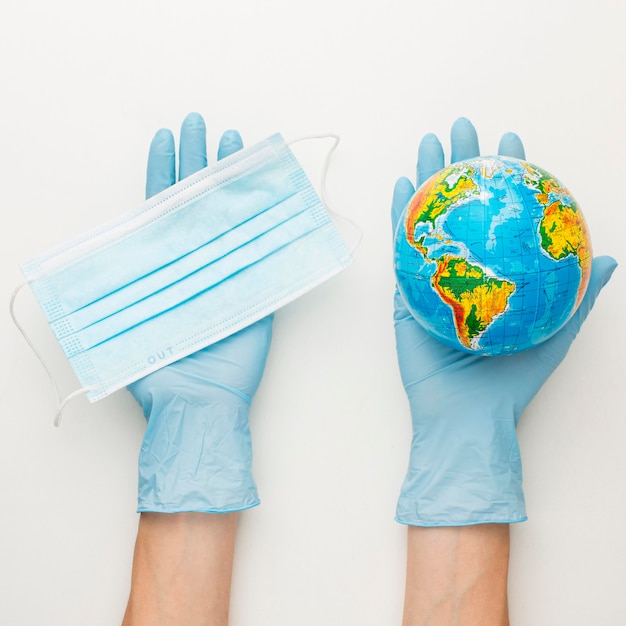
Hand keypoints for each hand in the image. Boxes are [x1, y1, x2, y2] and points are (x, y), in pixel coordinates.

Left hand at [127, 112, 272, 512]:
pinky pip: (262, 252)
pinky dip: (266, 225)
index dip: (164, 173)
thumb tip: (100, 256)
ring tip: (236, 146)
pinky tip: (269, 197)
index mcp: (163, 267)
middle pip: (195, 204)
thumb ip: (120, 289)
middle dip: (198, 162)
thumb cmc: (158, 371)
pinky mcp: (255, 292)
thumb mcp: (123, 325)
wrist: (198, 404)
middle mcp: (196, 265)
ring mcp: (228, 275)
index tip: (166, 139)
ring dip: (231, 183)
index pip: (161, 208)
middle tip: (201, 126)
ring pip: (229, 220)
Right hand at [391, 118, 616, 525]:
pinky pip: (401, 246)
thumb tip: (607, 257)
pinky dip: (400, 213)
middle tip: (463, 130)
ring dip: (426, 179)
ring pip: (426, 217)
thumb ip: (580, 294)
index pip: (498, 215)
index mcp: (493, 271)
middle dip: (460, 164)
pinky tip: (403, 185)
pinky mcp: (404, 293)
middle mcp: (460, 268)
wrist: (466, 412)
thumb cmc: (510, 379)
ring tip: (430, 144)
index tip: (512, 147)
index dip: (505, 179)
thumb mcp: (555, 331)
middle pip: (458, 205)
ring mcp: (428, 277)